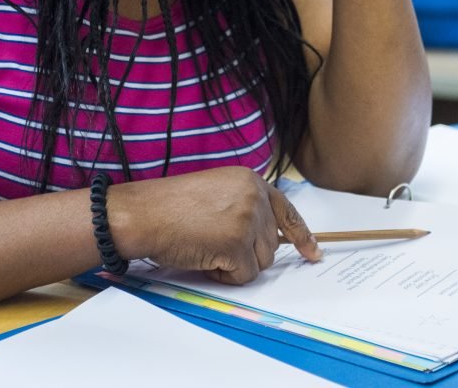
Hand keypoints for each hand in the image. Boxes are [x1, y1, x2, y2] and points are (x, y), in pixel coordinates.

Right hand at [111, 167, 321, 284]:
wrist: (144, 213)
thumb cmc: (170, 206)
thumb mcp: (217, 192)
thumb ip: (245, 206)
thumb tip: (269, 237)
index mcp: (251, 181)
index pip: (287, 211)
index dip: (302, 235)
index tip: (313, 252)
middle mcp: (255, 197)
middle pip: (272, 245)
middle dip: (247, 253)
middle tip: (214, 242)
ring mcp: (248, 221)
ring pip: (261, 263)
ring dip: (235, 264)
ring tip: (206, 246)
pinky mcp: (237, 245)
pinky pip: (244, 276)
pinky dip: (224, 275)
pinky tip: (204, 257)